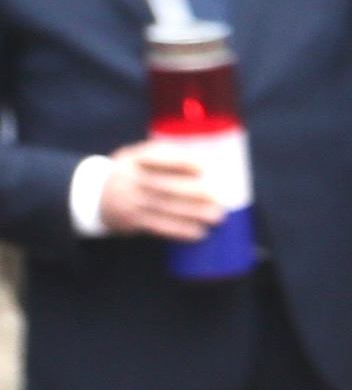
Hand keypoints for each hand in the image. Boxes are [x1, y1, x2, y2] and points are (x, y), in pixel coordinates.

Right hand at [97, 141, 219, 239]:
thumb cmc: (133, 173)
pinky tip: (198, 233)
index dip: (180, 162)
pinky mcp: (132, 221)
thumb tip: (209, 164)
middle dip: (193, 193)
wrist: (96, 195)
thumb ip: (166, 156)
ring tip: (216, 217)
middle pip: (163, 185)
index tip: (203, 167)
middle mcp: (129, 178)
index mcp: (133, 158)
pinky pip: (158, 226)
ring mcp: (129, 201)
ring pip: (163, 208)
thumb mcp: (139, 157)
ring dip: (192, 214)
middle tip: (217, 199)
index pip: (156, 157)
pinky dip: (180, 230)